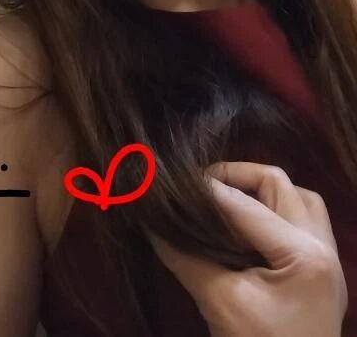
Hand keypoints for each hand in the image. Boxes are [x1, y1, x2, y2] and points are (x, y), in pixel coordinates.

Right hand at [145, 162, 347, 336]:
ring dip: (261, 190)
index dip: (205, 189)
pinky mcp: (321, 268)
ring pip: (299, 197)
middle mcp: (322, 245)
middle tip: (199, 186)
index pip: (245, 205)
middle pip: (280, 184)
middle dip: (236, 176)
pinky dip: (275, 210)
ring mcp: (327, 256)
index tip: (173, 183)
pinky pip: (303, 219)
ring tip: (226, 198)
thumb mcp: (220, 303)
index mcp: (303, 253)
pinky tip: (249, 223)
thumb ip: (186, 258)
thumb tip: (152, 226)